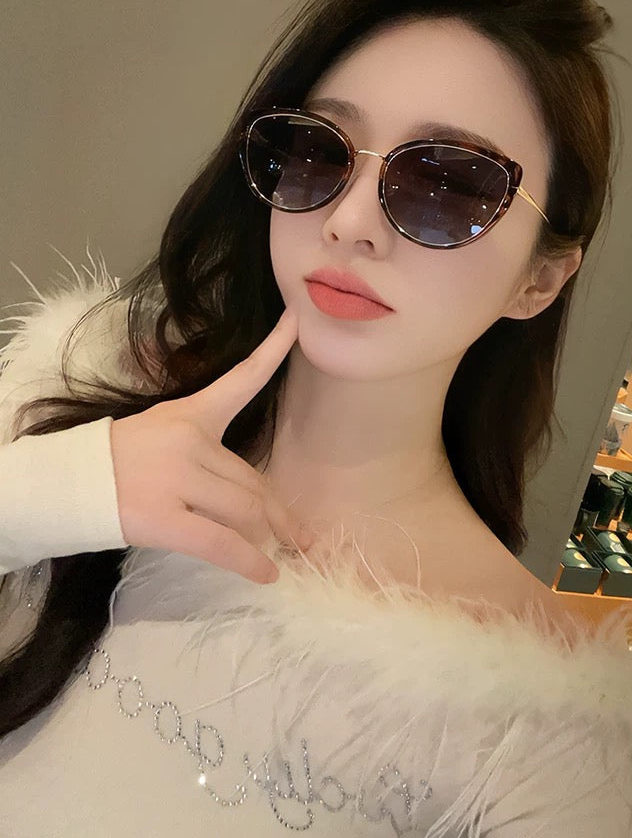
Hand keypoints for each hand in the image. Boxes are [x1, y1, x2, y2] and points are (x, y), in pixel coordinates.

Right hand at [111, 308, 306, 582]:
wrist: (64, 486)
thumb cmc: (118, 462)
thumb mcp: (162, 437)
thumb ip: (208, 457)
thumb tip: (257, 504)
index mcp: (189, 413)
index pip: (240, 379)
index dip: (272, 349)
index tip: (297, 322)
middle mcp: (189, 441)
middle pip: (252, 479)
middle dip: (278, 513)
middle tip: (303, 535)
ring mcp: (176, 479)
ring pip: (245, 510)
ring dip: (267, 536)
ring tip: (284, 554)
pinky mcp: (163, 518)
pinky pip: (220, 543)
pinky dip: (249, 562)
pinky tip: (267, 574)